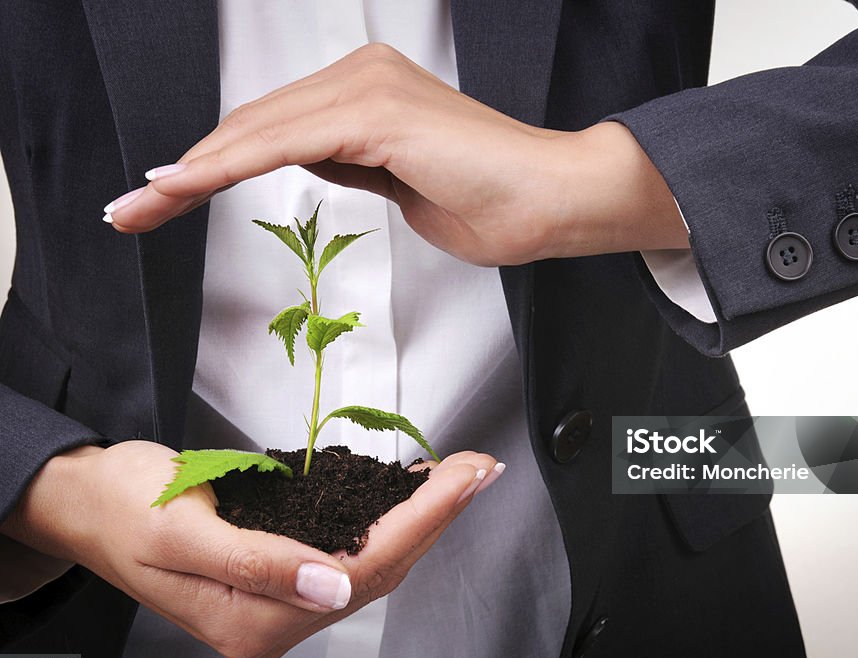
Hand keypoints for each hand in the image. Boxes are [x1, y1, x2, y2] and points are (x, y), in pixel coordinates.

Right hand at [1, 440, 500, 657]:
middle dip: (436, 516)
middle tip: (478, 468)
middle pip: (378, 568)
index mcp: (252, 621)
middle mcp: (273, 620)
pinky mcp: (279, 576)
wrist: (87, 501)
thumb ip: (257, 563)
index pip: (363, 568)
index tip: (465, 477)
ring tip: (459, 479)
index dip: (424, 520)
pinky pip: (347, 550)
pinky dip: (384, 519)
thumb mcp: (182, 527)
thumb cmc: (124, 506)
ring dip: (419, 518)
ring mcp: (278, 601)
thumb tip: (333, 590)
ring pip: (370, 561)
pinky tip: (408, 498)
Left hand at [103, 43, 686, 265]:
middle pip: (251, 124)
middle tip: (132, 208)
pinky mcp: (376, 114)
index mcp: (368, 93)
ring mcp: (368, 90)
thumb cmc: (495, 202)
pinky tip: (185, 185)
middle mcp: (362, 78)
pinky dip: (227, 166)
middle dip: (186, 171)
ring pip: (257, 131)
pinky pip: (284, 142)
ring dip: (191, 172)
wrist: (554, 201)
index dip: (213, 165)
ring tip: (140, 206)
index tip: (167, 199)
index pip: (271, 129)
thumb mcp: (401, 187)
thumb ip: (355, 166)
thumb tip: (316, 163)